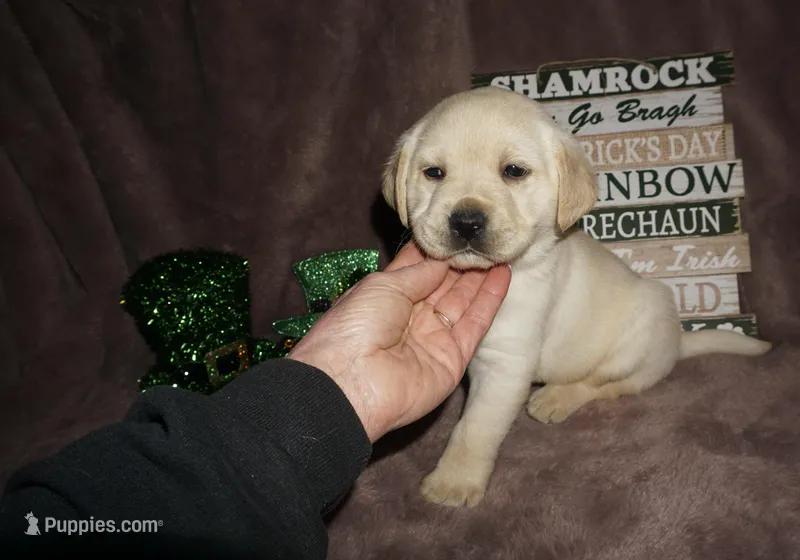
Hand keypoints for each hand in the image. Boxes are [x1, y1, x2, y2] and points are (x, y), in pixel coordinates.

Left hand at [287, 241, 510, 441]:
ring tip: (499, 248)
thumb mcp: (383, 286)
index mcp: (386, 298)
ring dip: (480, 277)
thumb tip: (442, 260)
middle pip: (443, 285)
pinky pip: (475, 326)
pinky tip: (503, 275)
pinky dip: (489, 301)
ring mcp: (432, 338)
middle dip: (462, 261)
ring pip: (462, 302)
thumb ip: (418, 272)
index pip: (418, 269)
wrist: (351, 382)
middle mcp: (410, 317)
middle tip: (485, 236)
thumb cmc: (355, 325)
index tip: (456, 228)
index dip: (437, 251)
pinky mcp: (453, 359)